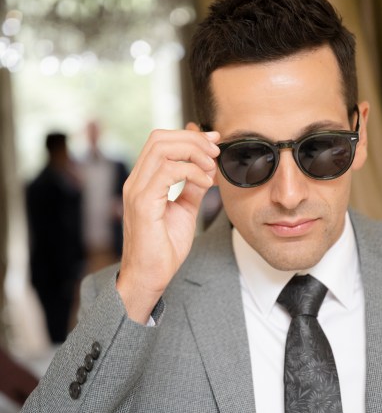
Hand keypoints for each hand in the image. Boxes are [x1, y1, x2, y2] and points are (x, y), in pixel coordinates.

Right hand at [116, 128, 219, 322]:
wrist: (150, 277)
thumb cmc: (163, 248)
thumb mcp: (185, 210)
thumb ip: (192, 188)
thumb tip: (207, 169)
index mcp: (143, 181)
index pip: (160, 142)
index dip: (189, 135)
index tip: (214, 141)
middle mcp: (136, 181)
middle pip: (160, 138)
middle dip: (192, 140)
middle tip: (215, 153)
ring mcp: (137, 191)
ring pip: (162, 149)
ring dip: (193, 152)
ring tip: (210, 168)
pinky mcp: (143, 204)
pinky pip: (168, 172)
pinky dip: (191, 171)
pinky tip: (205, 183)